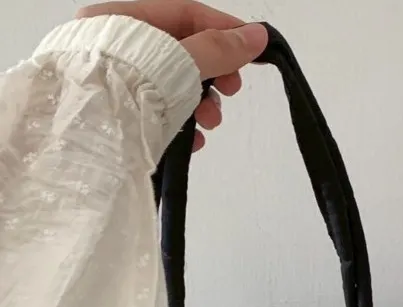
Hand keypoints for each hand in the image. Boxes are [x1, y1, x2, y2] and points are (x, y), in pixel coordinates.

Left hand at [76, 1, 267, 150]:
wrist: (94, 147)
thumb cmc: (131, 93)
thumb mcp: (182, 62)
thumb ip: (220, 49)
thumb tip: (258, 35)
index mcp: (121, 21)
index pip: (186, 15)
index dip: (224, 31)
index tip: (252, 51)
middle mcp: (114, 51)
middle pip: (181, 54)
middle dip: (213, 76)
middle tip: (231, 92)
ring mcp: (116, 90)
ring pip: (172, 89)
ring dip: (201, 105)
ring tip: (211, 123)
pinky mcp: (121, 124)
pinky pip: (158, 117)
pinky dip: (182, 127)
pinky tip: (193, 141)